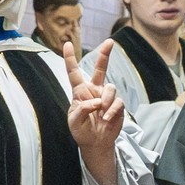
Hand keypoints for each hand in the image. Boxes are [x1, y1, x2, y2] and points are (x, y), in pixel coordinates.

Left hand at [63, 39, 123, 161]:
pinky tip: (107, 119)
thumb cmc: (81, 130)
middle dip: (105, 54)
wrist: (96, 142)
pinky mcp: (117, 105)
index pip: (74, 72)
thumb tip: (95, 102)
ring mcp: (106, 97)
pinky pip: (118, 102)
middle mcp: (94, 90)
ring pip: (110, 87)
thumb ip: (80, 110)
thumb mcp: (73, 121)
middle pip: (100, 69)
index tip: (67, 43)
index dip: (70, 58)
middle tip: (110, 41)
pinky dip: (112, 110)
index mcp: (80, 91)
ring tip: (102, 115)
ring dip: (106, 100)